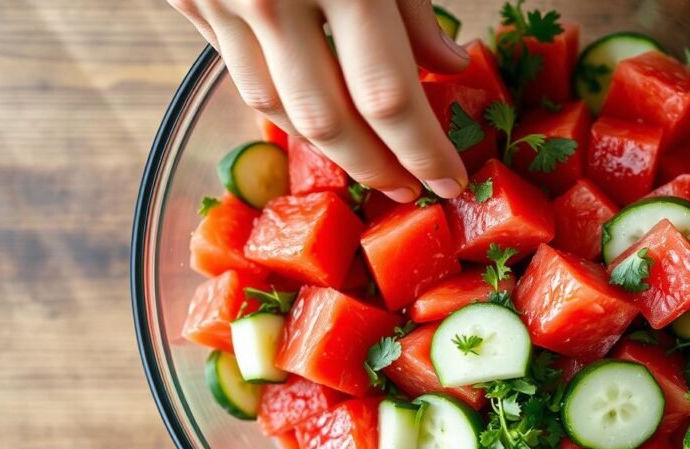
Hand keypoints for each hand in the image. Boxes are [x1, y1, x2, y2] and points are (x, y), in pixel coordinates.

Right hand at [169, 0, 470, 201]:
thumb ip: (413, 4)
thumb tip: (447, 66)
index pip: (387, 95)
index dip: (423, 149)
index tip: (449, 182)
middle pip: (328, 120)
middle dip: (374, 165)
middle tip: (407, 189)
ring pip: (276, 107)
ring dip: (326, 144)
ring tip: (368, 158)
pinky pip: (240, 72)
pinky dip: (282, 101)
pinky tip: (315, 110)